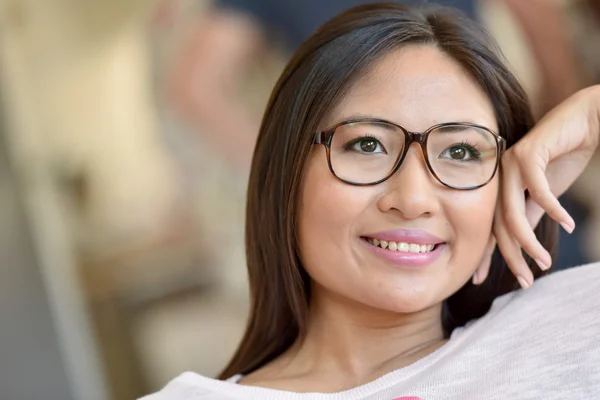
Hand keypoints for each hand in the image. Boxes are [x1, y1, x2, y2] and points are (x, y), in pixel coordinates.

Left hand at [473, 85, 599, 287]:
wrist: (584, 121)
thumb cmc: (562, 156)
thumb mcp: (543, 194)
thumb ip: (529, 215)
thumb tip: (521, 243)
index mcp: (498, 188)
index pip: (487, 225)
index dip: (482, 253)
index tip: (478, 280)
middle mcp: (497, 177)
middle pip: (498, 225)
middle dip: (511, 256)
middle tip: (526, 281)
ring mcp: (509, 164)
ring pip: (513, 212)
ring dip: (530, 241)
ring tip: (545, 261)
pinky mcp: (528, 152)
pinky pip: (538, 190)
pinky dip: (553, 209)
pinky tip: (568, 224)